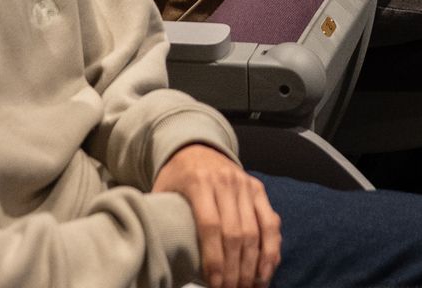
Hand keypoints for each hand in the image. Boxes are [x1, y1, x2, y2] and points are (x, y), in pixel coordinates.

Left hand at [152, 144, 280, 287]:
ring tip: (249, 287)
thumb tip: (150, 249)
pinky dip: (271, 249)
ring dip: (254, 264)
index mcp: (198, 182)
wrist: (196, 147)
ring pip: (256, 231)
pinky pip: (270, 222)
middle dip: (234, 269)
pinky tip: (265, 270)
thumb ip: (159, 216)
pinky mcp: (258, 189)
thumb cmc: (176, 178)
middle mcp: (224, 181)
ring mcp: (244, 184)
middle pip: (235, 233)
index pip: (210, 225)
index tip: (214, 283)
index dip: (214, 258)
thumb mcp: (162, 190)